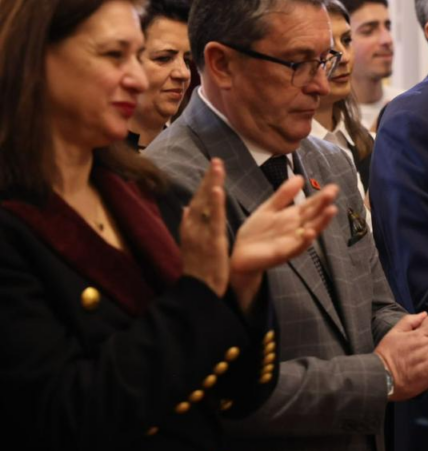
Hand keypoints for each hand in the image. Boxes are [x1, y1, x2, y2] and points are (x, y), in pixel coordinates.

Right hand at [180, 159, 228, 296]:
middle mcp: (192, 226)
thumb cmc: (199, 268)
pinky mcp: (212, 240)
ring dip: (211, 184)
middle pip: (200, 197)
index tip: (212, 168)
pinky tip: (218, 189)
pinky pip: (215, 219)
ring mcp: (201, 233)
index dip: (204, 184)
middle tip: (217, 160)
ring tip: (217, 166)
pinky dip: (216, 203)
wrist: (198, 290)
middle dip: (208, 178)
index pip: (197, 200)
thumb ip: (189, 225)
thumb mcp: (191, 244)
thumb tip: (186, 207)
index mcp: (189, 226)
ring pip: (206, 204)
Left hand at [229, 176, 339, 312]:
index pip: (310, 205)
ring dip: (321, 222)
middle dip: (324, 204)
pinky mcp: (283, 253)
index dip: (321, 196)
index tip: (333, 187)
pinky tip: (309, 233)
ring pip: (311, 230)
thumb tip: (300, 177)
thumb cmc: (256, 231)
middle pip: (313, 215)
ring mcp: (292, 241)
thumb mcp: (269, 208)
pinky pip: (297, 247)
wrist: (241, 253)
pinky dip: (304, 241)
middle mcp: (296, 228)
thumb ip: (284, 195)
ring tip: (331, 210)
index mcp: (293, 216)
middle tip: (333, 192)